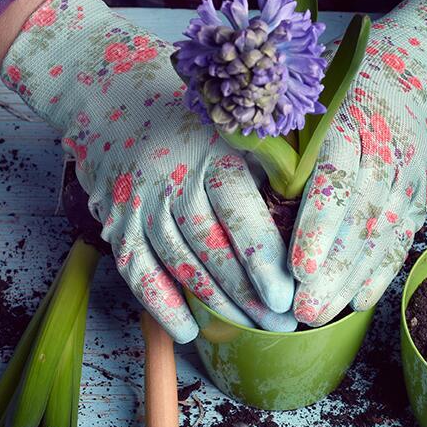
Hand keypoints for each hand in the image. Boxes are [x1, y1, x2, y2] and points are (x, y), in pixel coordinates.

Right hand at [0, 0, 295, 341]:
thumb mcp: (236, 126)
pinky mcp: (116, 224)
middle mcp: (173, 182)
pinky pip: (138, 274)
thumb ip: (273, 165)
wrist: (107, 95)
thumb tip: (318, 210)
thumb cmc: (192, 117)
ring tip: (253, 328)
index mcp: (211, 155)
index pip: (240, 216)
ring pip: (180, 267)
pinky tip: (189, 331)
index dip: (264, 261)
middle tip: (282, 325)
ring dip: (217, 306)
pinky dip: (162, 306)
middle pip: (212, 250)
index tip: (288, 296)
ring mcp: (140, 206)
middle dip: (249, 295)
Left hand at [288, 0, 426, 324]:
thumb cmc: (338, 89)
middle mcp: (384, 149)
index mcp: (348, 120)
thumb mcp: (307, 96)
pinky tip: (358, 302)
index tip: (298, 265)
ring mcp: (407, 175)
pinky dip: (381, 273)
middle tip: (302, 308)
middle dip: (334, 268)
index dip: (320, 225)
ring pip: (382, 234)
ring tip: (319, 314)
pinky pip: (401, 239)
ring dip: (352, 279)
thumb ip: (278, 132)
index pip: (336, 177)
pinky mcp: (418, 195)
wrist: (413, 73)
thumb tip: (234, 169)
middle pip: (361, 217)